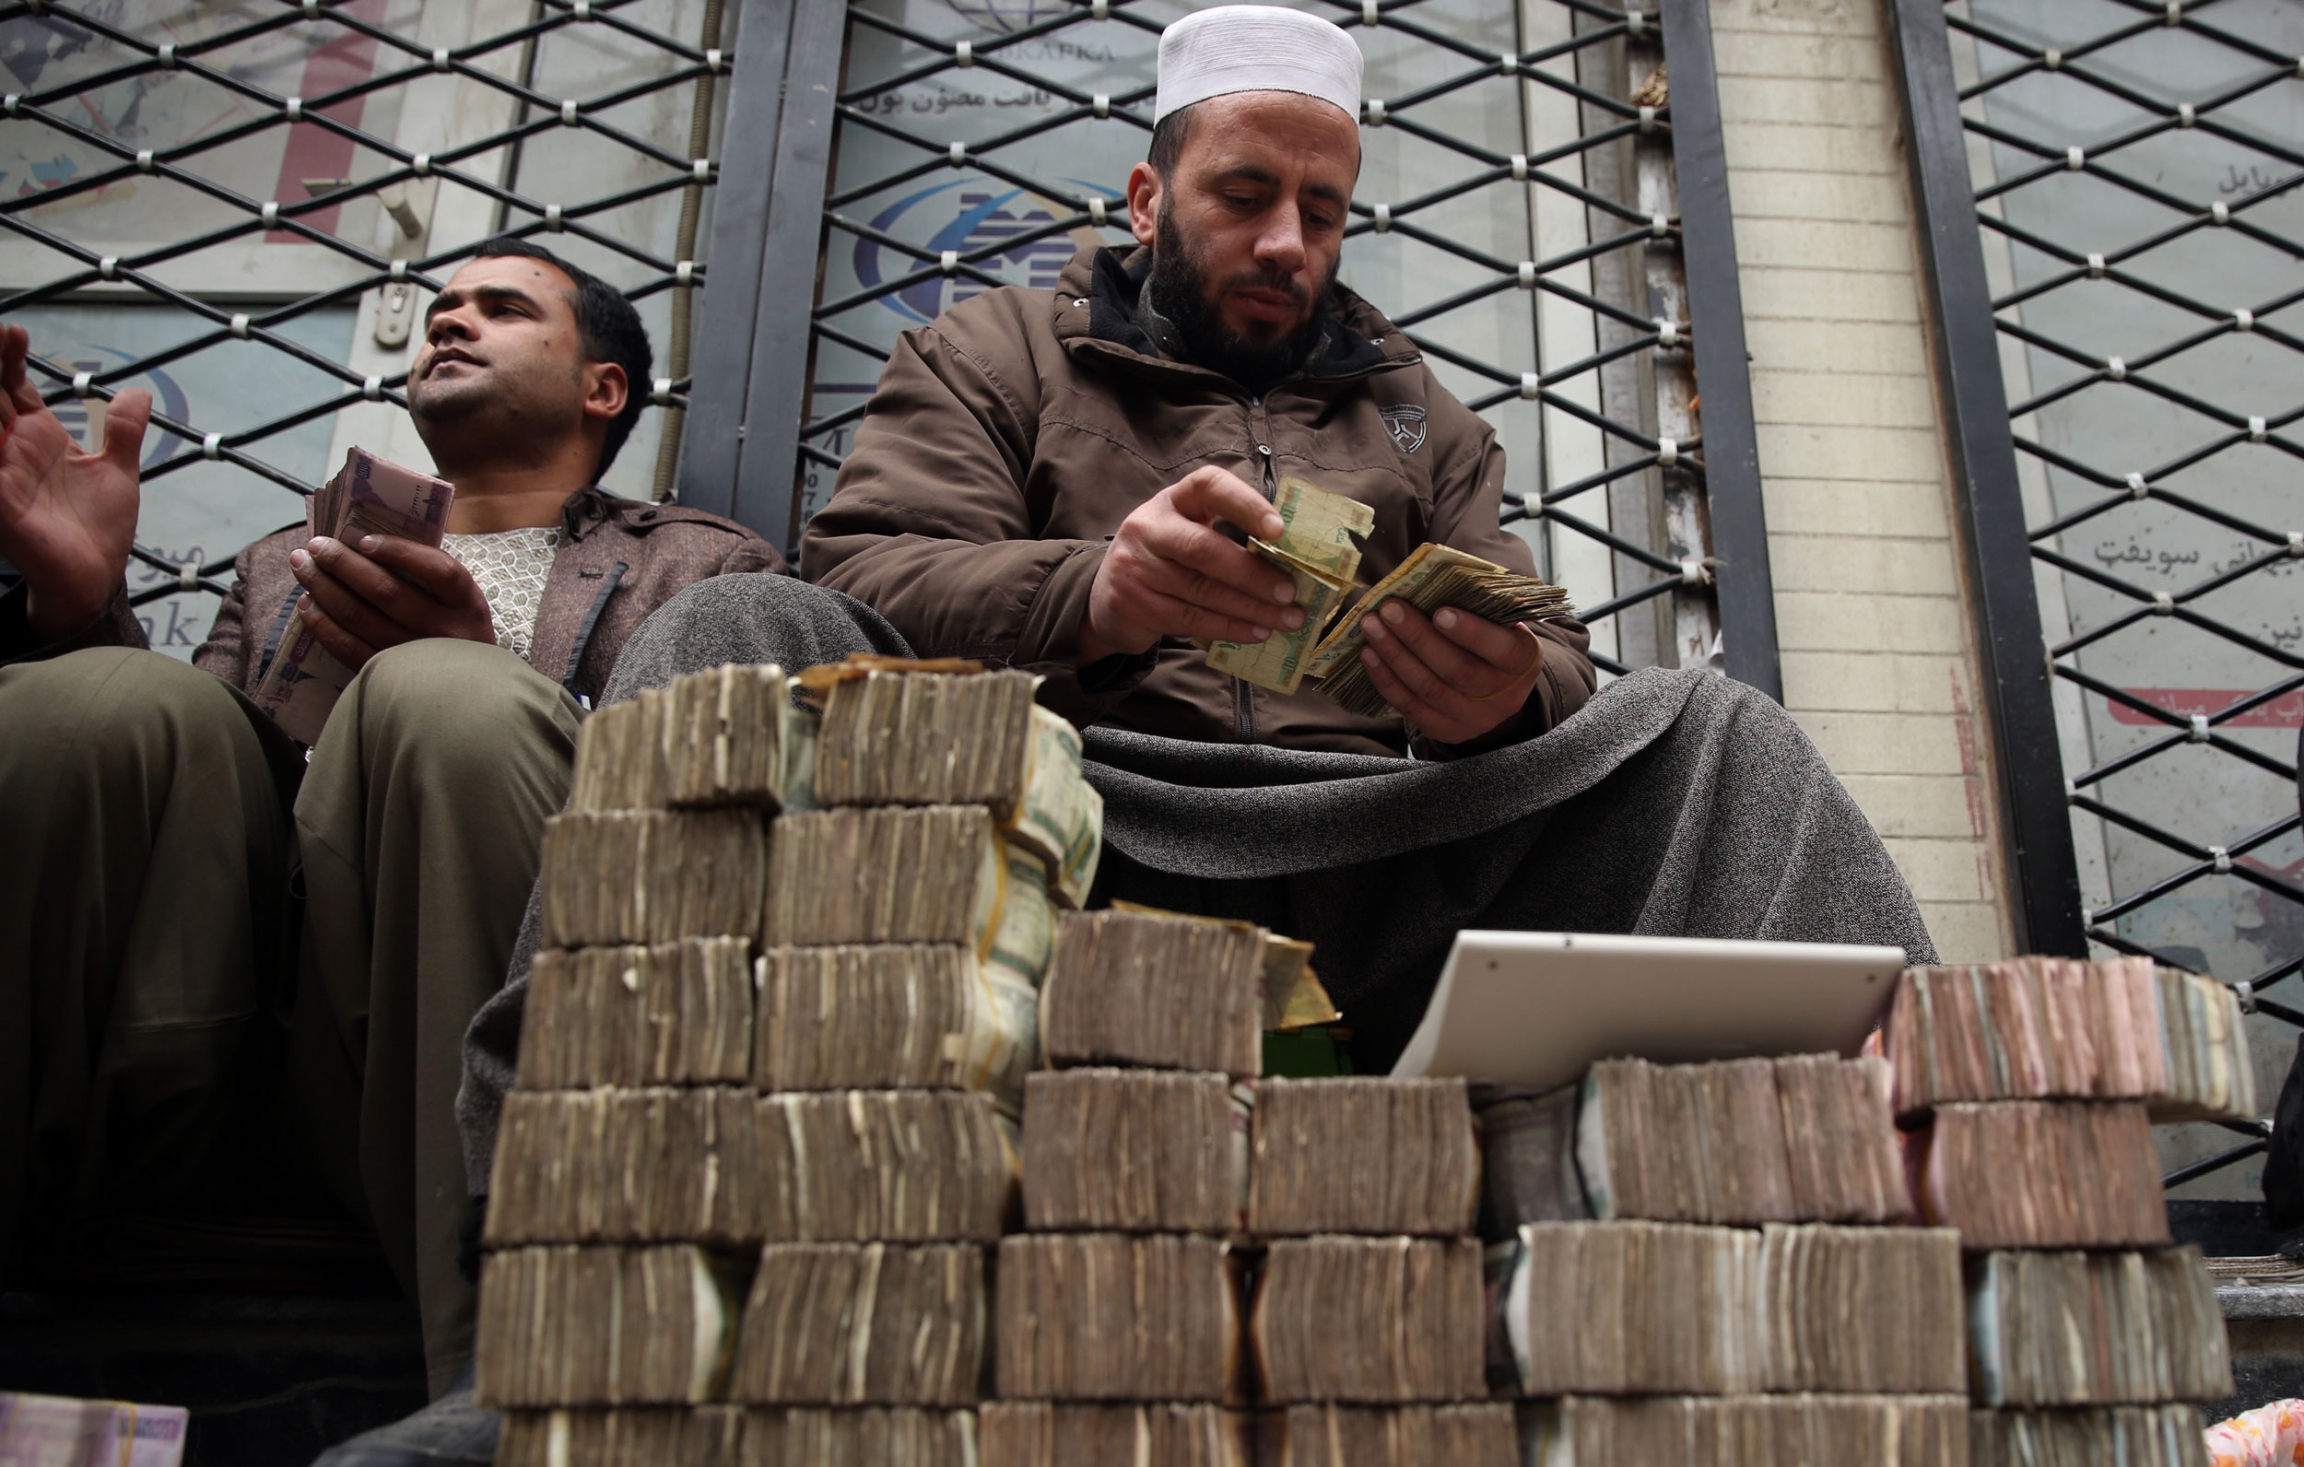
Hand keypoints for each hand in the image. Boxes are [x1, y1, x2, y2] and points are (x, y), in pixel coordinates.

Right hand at [0, 322, 152, 639]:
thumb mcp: (117, 471)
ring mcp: (3, 474)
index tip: (15, 330)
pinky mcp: (1, 502)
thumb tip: (138, 392)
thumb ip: (124, 432)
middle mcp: (12, 450)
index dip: (9, 358)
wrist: (95, 577)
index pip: (13, 386)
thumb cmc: (97, 528)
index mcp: (38, 438)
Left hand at [289, 533, 496, 669]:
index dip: (400, 552)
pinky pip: (347, 647)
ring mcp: (414, 657)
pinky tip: (307, 604)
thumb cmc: (456, 633)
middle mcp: (444, 631)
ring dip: (323, 588)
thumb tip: (366, 544)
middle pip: (386, 591)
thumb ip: (429, 577)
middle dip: (343, 563)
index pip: (438, 570)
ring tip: (301, 566)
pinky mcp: (389, 676)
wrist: (464, 692)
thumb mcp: (461, 603)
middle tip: (315, 546)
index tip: (364, 539)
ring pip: (359, 617)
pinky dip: (322, 624)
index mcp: (467, 604)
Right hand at [1079, 465, 1303, 663]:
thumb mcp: (1187, 533)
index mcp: (1172, 501)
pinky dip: (1230, 628)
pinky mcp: (1134, 603)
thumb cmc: (1166, 560)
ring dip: (1250, 608)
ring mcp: (1137, 566)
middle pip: (1203, 549)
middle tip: (1289, 591)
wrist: (1108, 597)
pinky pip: (1190, 619)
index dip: (1245, 504)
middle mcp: (1148, 527)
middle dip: (1252, 573)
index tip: (1279, 530)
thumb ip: (1227, 536)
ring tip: (1286, 618)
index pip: (1208, 487)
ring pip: (1201, 590)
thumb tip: (1290, 560)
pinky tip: (1257, 632)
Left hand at [1357, 601, 1544, 744]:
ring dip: (1394, 655)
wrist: (1496, 689)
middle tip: (1389, 609)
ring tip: (1371, 626)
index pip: (1500, 649)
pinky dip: (1386, 680)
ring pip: (1428, 689)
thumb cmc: (1492, 640)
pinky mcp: (1446, 730)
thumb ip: (1477, 607)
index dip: (1471, 632)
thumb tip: (1430, 582)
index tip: (1440, 611)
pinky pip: (1411, 707)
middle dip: (1418, 637)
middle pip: (1457, 670)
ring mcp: (1474, 719)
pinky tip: (1369, 655)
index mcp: (1523, 661)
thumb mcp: (1499, 623)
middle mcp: (1504, 697)